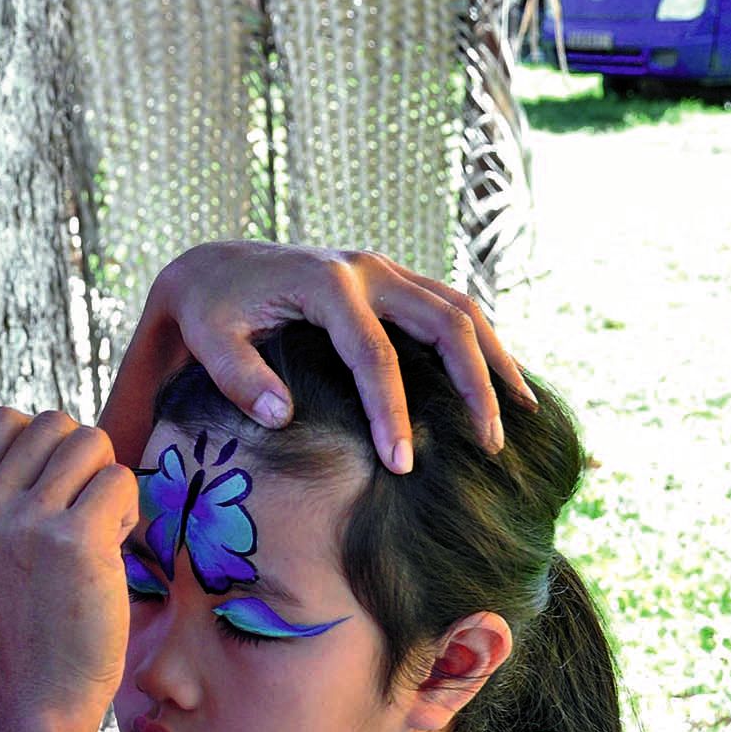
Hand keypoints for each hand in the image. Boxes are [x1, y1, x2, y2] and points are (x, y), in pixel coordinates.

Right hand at [0, 409, 137, 727]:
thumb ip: (5, 492)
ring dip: (106, 482)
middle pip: (54, 424)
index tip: (51, 491)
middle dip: (81, 461)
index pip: (3, 420)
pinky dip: (128, 511)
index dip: (41, 444)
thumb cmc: (26, 623)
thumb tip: (59, 435)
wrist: (36, 695)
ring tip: (97, 533)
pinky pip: (120, 481)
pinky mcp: (76, 539)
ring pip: (92, 443)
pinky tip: (112, 550)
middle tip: (81, 516)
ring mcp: (28, 521)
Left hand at [116, 242, 535, 473]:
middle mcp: (366, 269)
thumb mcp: (208, 341)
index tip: (404, 465)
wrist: (211, 266)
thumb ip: (239, 378)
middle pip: (444, 322)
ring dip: (494, 358)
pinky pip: (449, 306)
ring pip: (460, 308)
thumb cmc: (208, 311)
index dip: (392, 413)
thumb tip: (281, 417)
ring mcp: (384, 270)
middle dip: (473, 385)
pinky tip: (501, 382)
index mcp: (325, 285)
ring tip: (522, 413)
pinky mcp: (390, 280)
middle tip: (489, 445)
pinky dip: (480, 342)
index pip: (374, 355)